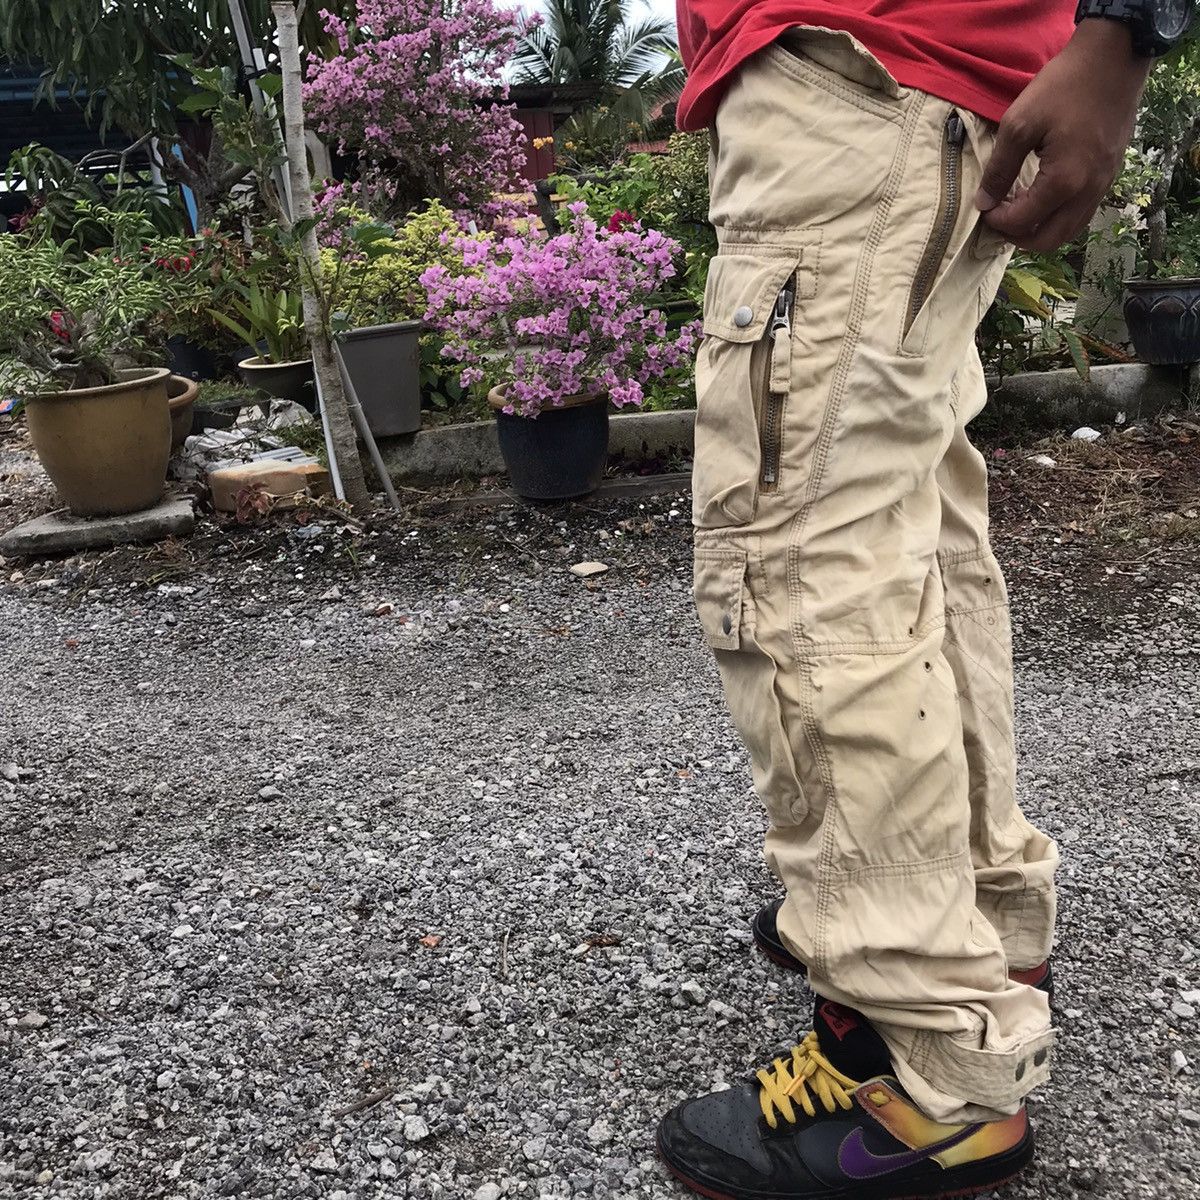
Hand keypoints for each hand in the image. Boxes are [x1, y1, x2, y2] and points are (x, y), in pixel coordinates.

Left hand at [975, 19, 1151, 251]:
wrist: (1114, 56)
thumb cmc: (1064, 86)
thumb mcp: (1019, 124)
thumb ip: (999, 169)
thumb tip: (983, 203)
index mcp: (1064, 182)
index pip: (1023, 222)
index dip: (997, 221)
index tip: (984, 207)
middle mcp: (1087, 191)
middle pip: (1049, 241)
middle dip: (1019, 237)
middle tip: (999, 219)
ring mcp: (1103, 184)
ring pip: (1069, 230)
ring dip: (1041, 230)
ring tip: (1019, 212)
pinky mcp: (1110, 173)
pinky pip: (1083, 211)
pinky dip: (1060, 216)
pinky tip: (1043, 198)